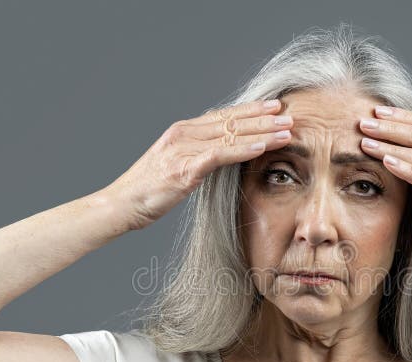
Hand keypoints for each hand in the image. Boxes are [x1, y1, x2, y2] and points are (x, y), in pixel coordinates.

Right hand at [102, 99, 292, 229]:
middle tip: (290, 115)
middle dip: (263, 118)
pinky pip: (219, 156)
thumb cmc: (148, 191)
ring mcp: (183, 150)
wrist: (121, 205)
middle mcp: (184, 135)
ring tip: (286, 130)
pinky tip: (261, 148)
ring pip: (230, 136)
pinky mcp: (184, 168)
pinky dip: (242, 150)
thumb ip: (197, 156)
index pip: (223, 115)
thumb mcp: (176, 167)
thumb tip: (220, 156)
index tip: (274, 107)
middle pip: (231, 121)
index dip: (250, 110)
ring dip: (261, 132)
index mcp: (182, 132)